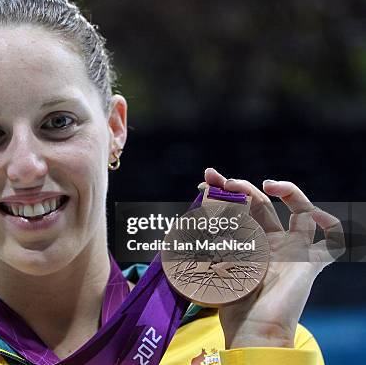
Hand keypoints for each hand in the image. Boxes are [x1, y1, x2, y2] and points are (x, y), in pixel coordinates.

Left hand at [200, 168, 344, 348]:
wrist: (251, 330)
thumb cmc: (229, 304)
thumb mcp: (211, 264)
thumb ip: (203, 241)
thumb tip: (180, 217)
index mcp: (248, 244)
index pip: (239, 209)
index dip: (222, 194)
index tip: (203, 183)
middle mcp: (272, 244)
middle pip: (262, 204)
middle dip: (240, 187)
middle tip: (219, 181)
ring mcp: (292, 251)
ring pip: (299, 210)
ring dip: (285, 190)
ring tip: (262, 185)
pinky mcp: (309, 262)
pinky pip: (332, 241)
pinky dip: (330, 224)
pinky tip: (313, 213)